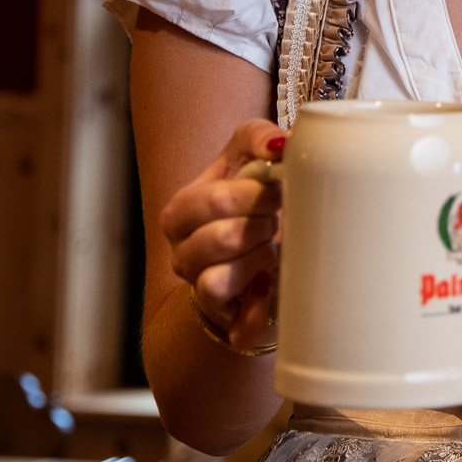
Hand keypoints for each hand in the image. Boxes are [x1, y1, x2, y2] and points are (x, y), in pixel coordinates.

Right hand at [160, 119, 285, 350]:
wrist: (251, 253)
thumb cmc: (248, 200)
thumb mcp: (248, 158)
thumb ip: (259, 139)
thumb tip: (280, 144)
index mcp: (181, 211)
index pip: (217, 199)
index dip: (259, 193)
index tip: (280, 189)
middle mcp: (181, 251)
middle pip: (224, 238)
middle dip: (263, 224)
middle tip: (277, 218)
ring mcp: (198, 286)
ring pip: (222, 278)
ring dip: (261, 258)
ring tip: (272, 247)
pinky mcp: (223, 316)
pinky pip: (239, 322)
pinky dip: (258, 306)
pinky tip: (271, 284)